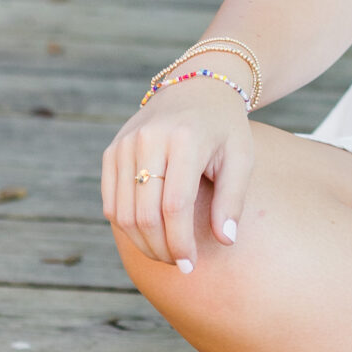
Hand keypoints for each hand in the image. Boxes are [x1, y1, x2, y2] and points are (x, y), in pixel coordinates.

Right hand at [101, 85, 253, 270]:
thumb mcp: (241, 157)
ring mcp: (126, 143)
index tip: (190, 265)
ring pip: (123, 212)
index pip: (175, 206)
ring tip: (165, 254)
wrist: (197, 86)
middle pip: (145, 213)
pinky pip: (110, 200)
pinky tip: (148, 235)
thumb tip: (225, 241)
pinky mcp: (113, 150)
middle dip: (160, 248)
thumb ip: (233, 199)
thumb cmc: (224, 127)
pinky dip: (125, 225)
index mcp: (185, 138)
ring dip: (141, 243)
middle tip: (178, 264)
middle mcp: (149, 138)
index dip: (180, 242)